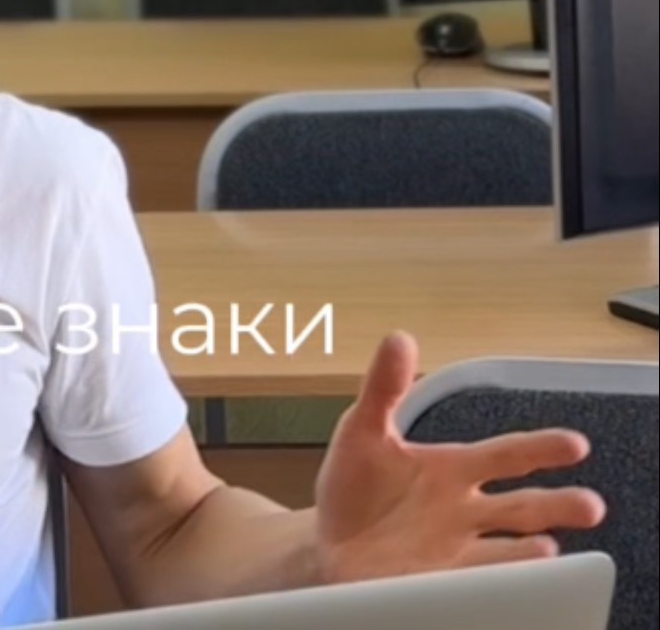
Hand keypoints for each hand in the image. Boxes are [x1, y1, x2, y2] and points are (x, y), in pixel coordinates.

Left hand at [312, 332, 605, 583]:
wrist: (331, 543)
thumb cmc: (355, 489)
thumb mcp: (363, 432)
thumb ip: (383, 389)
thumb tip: (398, 339)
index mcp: (454, 470)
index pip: (507, 455)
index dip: (539, 449)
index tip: (575, 444)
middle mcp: (465, 509)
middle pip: (523, 507)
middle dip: (557, 505)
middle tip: (589, 505)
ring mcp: (457, 548)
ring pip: (509, 550)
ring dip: (532, 551)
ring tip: (549, 548)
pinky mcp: (440, 581)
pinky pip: (476, 580)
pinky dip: (493, 579)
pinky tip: (509, 577)